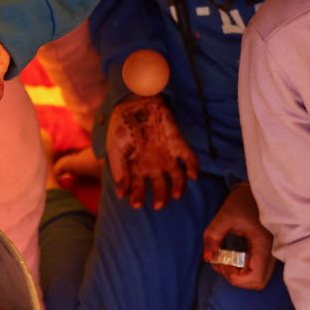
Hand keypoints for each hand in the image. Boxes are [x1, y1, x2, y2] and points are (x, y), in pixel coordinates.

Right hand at [105, 94, 196, 209]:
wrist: (135, 103)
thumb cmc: (122, 127)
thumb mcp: (116, 150)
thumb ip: (119, 170)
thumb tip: (122, 193)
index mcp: (137, 168)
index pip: (139, 189)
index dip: (137, 197)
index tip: (135, 203)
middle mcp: (154, 166)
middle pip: (160, 188)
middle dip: (160, 198)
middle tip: (157, 206)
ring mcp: (167, 156)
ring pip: (177, 178)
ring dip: (178, 188)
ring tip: (176, 195)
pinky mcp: (178, 145)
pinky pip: (189, 159)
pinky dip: (193, 168)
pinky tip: (193, 176)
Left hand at [201, 182, 275, 289]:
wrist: (257, 191)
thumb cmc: (242, 202)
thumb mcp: (224, 216)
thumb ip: (213, 236)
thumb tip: (207, 258)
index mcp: (263, 244)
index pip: (255, 278)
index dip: (235, 277)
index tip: (221, 263)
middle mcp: (271, 252)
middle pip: (258, 282)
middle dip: (236, 278)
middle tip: (221, 263)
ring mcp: (271, 253)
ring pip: (259, 279)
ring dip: (240, 275)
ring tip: (225, 260)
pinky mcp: (266, 252)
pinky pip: (258, 270)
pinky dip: (244, 270)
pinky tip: (232, 258)